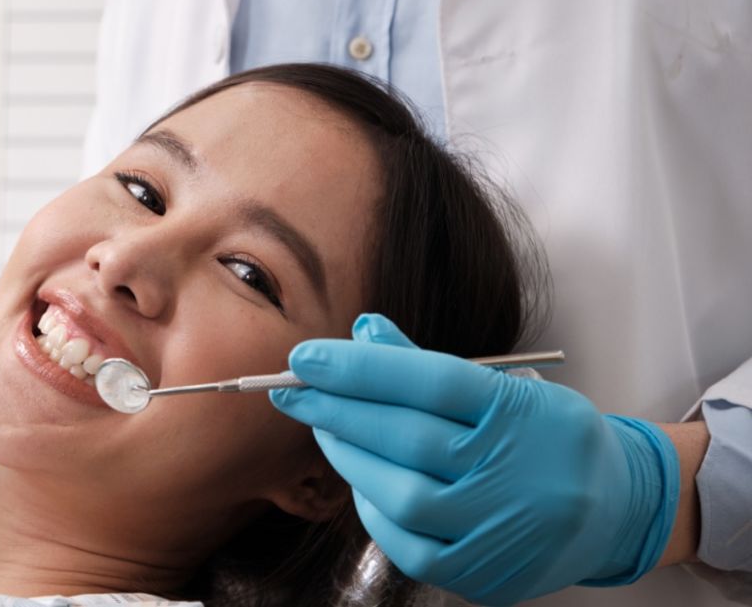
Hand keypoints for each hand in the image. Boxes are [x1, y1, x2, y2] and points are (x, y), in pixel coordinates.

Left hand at [270, 314, 678, 604]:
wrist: (617, 510)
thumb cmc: (545, 436)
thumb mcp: (505, 386)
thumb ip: (428, 364)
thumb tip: (362, 332)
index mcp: (523, 413)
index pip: (434, 382)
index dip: (363, 368)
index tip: (305, 356)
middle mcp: (517, 472)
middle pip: (409, 437)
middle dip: (337, 410)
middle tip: (291, 388)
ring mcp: (502, 530)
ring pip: (403, 495)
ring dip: (349, 459)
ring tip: (324, 430)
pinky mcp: (487, 575)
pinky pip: (409, 545)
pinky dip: (374, 510)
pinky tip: (361, 482)